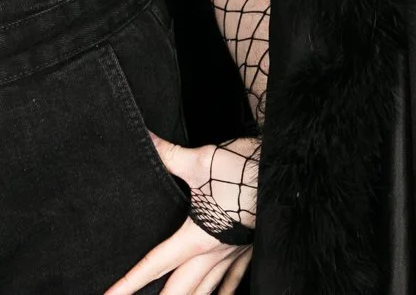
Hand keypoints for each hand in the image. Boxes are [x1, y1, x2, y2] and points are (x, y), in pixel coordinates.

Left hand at [104, 134, 256, 294]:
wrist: (287, 171)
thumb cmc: (244, 168)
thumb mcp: (200, 161)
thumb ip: (167, 154)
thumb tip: (143, 136)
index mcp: (197, 236)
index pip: (155, 264)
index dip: (129, 283)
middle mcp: (214, 252)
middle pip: (180, 289)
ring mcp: (233, 253)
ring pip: (207, 290)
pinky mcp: (250, 247)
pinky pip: (233, 279)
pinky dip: (223, 291)